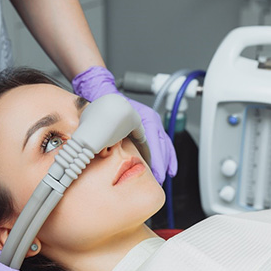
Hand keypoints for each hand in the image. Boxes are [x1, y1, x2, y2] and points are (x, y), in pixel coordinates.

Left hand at [72, 66, 177, 183]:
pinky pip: (162, 144)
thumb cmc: (106, 104)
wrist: (102, 91)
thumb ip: (112, 134)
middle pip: (161, 145)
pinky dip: (166, 157)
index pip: (154, 141)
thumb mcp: (108, 118)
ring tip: (163, 177)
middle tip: (158, 179)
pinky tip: (168, 170)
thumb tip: (109, 152)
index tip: (156, 173)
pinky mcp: (150, 129)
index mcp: (144, 117)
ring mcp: (152, 124)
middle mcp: (151, 120)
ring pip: (164, 145)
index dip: (156, 159)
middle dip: (161, 164)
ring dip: (165, 162)